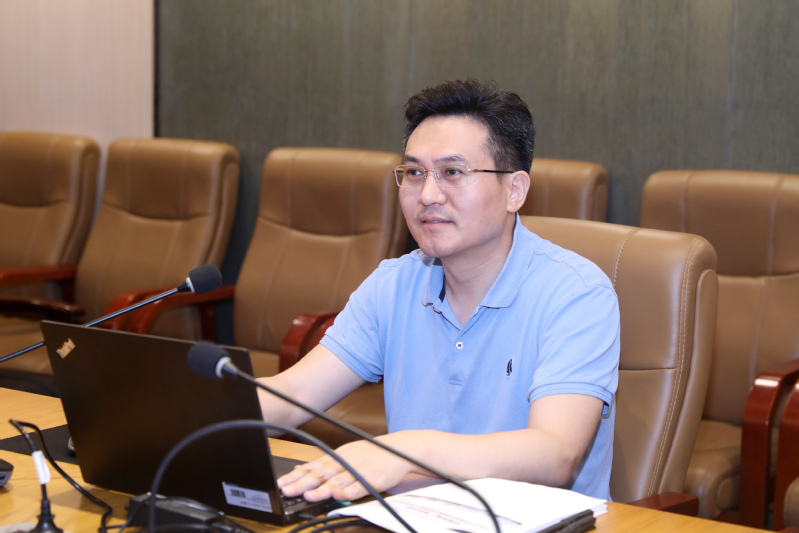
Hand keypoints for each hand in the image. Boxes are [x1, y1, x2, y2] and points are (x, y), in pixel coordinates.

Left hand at [277, 431, 424, 501]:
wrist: (401, 449)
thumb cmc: (372, 454)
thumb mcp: (346, 453)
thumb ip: (325, 463)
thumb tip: (300, 467)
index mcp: (338, 456)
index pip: (313, 466)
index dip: (297, 475)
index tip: (282, 483)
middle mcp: (346, 461)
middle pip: (322, 473)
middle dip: (303, 483)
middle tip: (287, 490)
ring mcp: (360, 470)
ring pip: (338, 480)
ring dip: (322, 489)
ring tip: (308, 495)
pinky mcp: (374, 479)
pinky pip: (359, 486)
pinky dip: (349, 491)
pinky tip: (339, 495)